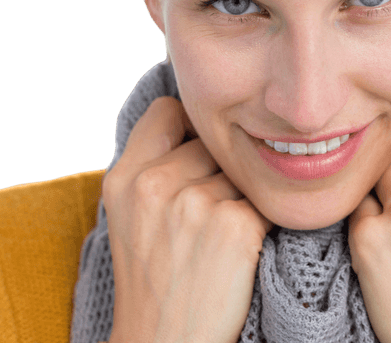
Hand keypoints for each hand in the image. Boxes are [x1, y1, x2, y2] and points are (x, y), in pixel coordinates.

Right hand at [102, 96, 275, 342]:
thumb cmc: (153, 281)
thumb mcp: (130, 215)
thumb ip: (153, 166)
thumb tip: (199, 120)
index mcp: (124, 177)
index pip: (168, 110)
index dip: (189, 128)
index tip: (196, 155)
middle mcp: (155, 184)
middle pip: (212, 143)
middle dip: (218, 172)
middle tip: (208, 217)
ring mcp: (195, 204)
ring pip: (242, 173)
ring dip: (243, 198)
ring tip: (222, 239)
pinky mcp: (235, 227)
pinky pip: (266, 203)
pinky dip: (264, 222)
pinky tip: (244, 250)